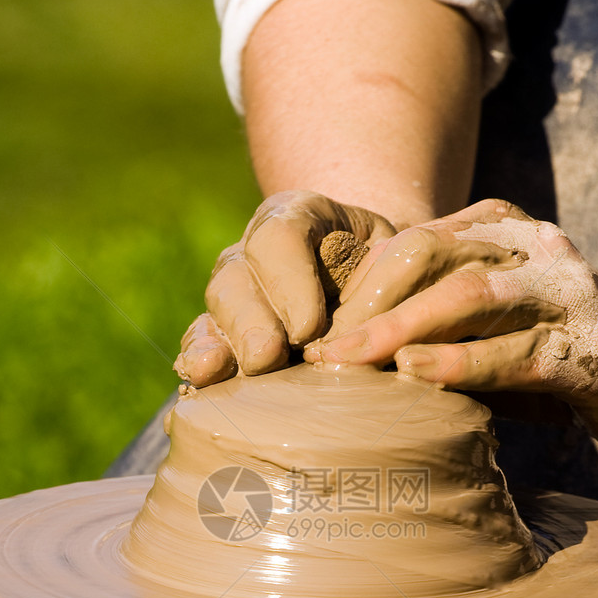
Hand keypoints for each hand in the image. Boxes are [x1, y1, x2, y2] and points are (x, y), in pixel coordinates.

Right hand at [175, 191, 395, 386]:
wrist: (373, 282)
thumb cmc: (391, 269)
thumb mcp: (399, 260)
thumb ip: (385, 286)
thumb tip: (372, 338)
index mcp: (298, 217)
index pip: (280, 236)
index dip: (289, 282)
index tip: (309, 329)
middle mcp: (255, 252)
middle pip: (238, 278)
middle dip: (251, 320)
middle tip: (269, 356)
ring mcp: (235, 291)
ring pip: (217, 310)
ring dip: (220, 343)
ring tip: (219, 371)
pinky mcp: (225, 330)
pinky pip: (203, 341)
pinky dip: (199, 361)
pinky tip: (200, 380)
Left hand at [304, 199, 597, 458]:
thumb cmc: (557, 345)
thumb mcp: (493, 315)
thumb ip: (435, 309)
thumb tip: (346, 334)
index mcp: (501, 230)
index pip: (413, 243)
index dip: (356, 287)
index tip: (311, 333)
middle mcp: (531, 249)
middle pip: (430, 258)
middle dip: (366, 304)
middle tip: (317, 352)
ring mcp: (561, 295)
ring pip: (468, 297)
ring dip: (400, 329)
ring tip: (348, 361)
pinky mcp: (584, 349)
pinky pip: (513, 352)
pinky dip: (460, 363)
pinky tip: (415, 376)